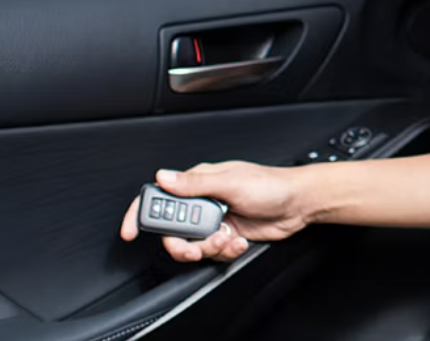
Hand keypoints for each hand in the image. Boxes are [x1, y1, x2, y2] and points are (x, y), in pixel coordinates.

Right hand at [119, 161, 309, 261]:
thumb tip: (164, 177)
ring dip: (208, 248)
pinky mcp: (225, 235)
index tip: (130, 231)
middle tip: (197, 246)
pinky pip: (212, 252)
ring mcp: (214, 220)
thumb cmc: (271, 185)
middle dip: (182, 243)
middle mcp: (203, 201)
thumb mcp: (231, 181)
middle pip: (172, 230)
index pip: (160, 196)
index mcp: (199, 182)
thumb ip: (195, 183)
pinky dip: (224, 251)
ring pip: (192, 245)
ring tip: (227, 239)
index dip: (140, 213)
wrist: (299, 204)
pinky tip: (239, 241)